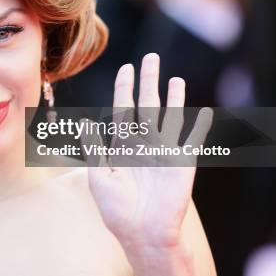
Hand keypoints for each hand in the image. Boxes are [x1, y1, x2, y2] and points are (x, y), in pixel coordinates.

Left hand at [82, 53, 212, 252]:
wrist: (141, 233)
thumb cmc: (117, 209)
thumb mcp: (99, 176)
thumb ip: (95, 148)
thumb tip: (85, 122)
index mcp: (123, 145)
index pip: (124, 109)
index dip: (124, 88)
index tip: (125, 68)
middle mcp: (144, 143)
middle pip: (148, 105)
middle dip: (149, 81)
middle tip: (150, 58)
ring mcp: (164, 151)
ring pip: (170, 116)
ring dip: (174, 97)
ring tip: (176, 78)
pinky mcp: (182, 162)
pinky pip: (193, 140)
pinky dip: (199, 126)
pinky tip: (205, 112)